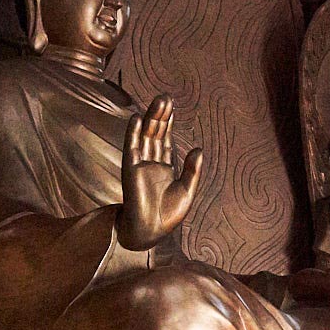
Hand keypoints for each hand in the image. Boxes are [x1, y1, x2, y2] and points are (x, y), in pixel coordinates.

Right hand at [119, 94, 202, 251]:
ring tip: (158, 101)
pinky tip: (136, 119)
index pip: (165, 138)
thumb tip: (199, 148)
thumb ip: (193, 170)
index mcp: (164, 166)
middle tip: (165, 96)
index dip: (168, 122)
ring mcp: (140, 165)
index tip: (171, 105)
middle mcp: (151, 162)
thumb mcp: (187, 191)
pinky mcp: (131, 170)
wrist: (151, 233)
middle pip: (155, 133)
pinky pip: (131, 148)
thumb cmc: (168, 215)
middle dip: (160, 115)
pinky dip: (133, 133)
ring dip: (150, 118)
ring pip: (145, 136)